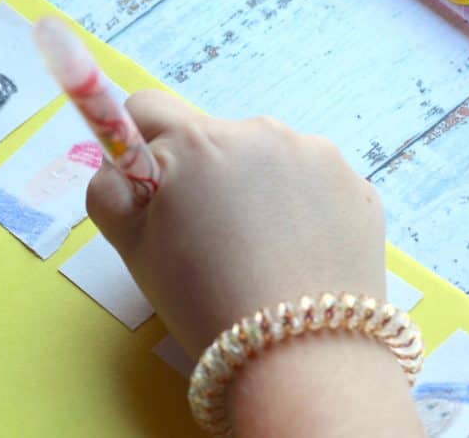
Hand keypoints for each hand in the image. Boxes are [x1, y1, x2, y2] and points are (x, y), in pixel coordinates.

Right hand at [87, 91, 421, 436]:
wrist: (301, 359)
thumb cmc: (203, 302)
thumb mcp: (131, 249)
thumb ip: (111, 189)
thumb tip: (121, 162)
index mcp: (196, 141)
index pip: (147, 108)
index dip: (140, 146)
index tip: (152, 189)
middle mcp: (259, 130)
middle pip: (211, 136)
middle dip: (202, 174)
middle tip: (207, 240)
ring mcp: (316, 155)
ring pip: (265, 158)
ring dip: (254, 187)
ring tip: (258, 253)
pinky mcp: (357, 184)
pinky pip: (312, 182)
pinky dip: (300, 208)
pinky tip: (297, 256)